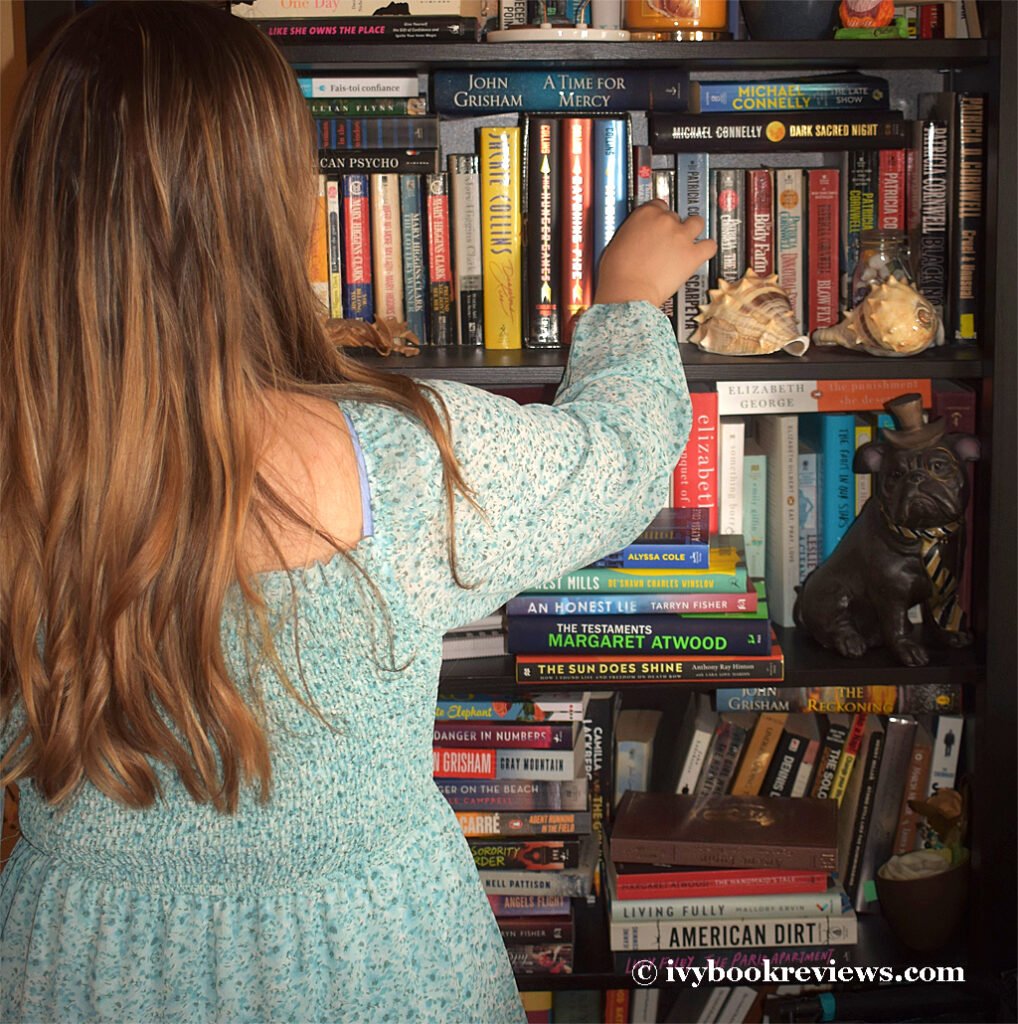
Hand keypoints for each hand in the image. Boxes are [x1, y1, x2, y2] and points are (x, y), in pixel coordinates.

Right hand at [593, 200, 716, 307]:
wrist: (628, 292)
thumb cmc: (617, 274)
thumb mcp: (617, 243)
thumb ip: (632, 234)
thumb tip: (636, 238)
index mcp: (645, 214)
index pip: (658, 205)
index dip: (659, 217)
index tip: (658, 225)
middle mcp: (665, 221)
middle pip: (676, 216)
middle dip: (673, 228)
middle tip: (668, 242)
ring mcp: (681, 236)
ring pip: (697, 223)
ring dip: (693, 231)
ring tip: (689, 241)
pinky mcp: (692, 255)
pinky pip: (710, 246)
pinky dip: (707, 249)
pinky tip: (701, 254)